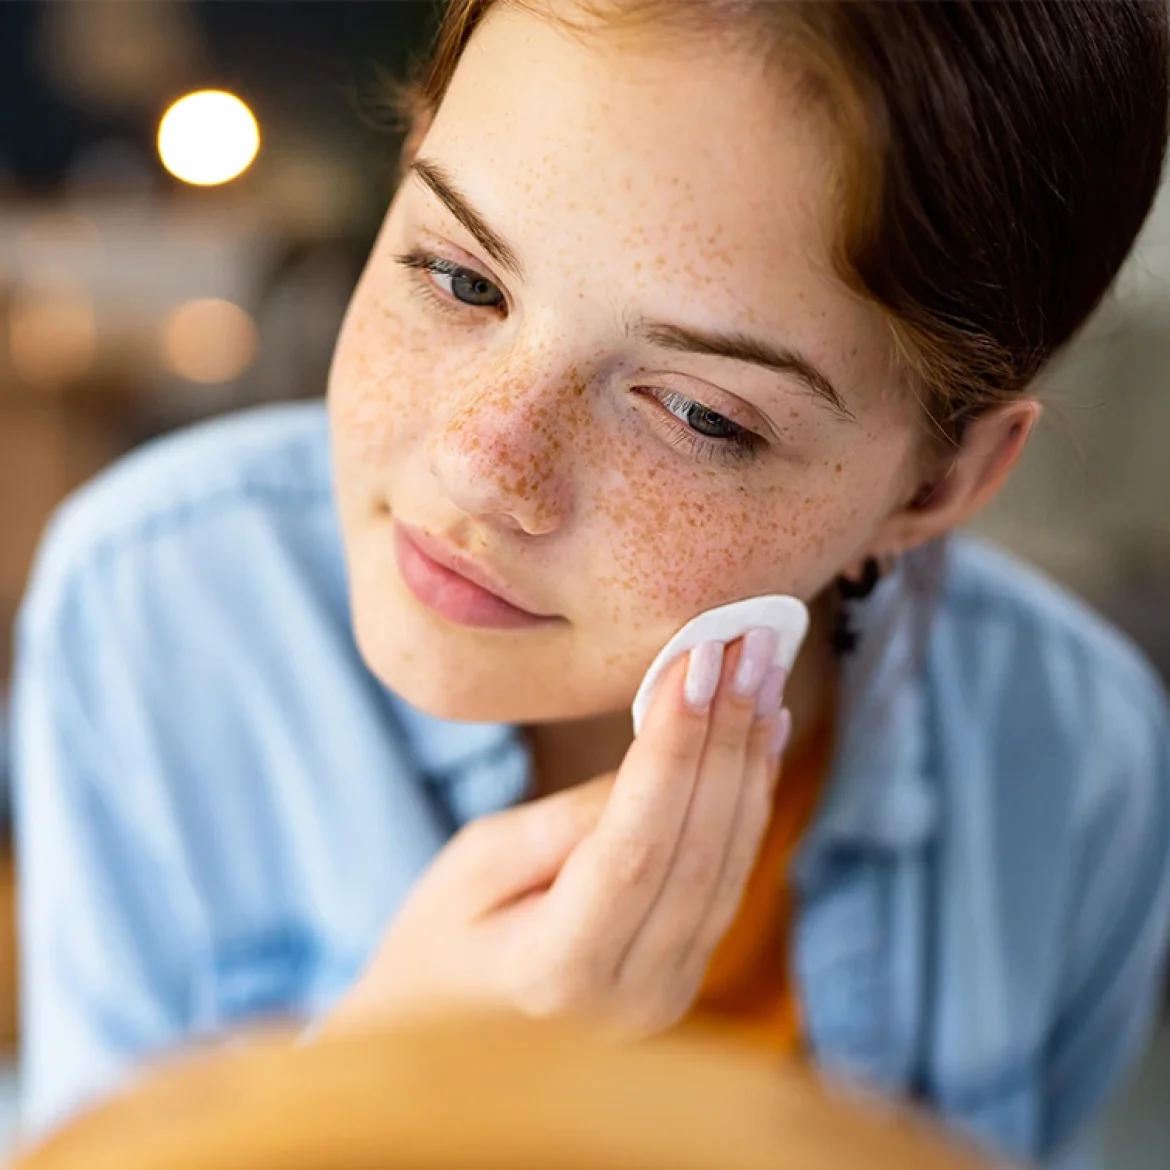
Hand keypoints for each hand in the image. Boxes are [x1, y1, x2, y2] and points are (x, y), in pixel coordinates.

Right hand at [326, 630, 791, 1039]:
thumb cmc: (430, 951)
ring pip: (727, 862)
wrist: (436, 1057)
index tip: (696, 661)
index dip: (672, 749)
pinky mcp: (683, 977)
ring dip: (749, 760)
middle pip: (697, 850)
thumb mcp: (472, 870)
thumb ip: (566, 823)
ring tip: (761, 673)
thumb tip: (656, 757)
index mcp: (554, 976)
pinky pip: (727, 878)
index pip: (635, 848)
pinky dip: (747, 802)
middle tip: (746, 643)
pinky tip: (760, 738)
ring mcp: (666, 997)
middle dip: (726, 737)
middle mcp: (628, 999)